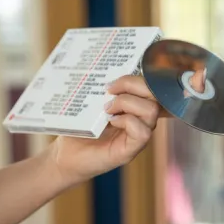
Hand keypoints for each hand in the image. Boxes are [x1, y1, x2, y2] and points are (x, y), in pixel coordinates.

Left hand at [49, 75, 170, 186]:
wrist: (67, 153)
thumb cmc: (79, 127)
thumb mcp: (92, 102)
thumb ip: (105, 88)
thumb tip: (107, 70)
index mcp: (135, 105)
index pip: (152, 86)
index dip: (140, 76)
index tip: (116, 77)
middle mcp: (141, 120)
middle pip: (155, 95)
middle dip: (133, 84)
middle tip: (109, 90)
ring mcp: (138, 136)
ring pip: (151, 110)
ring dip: (127, 103)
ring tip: (107, 108)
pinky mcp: (130, 151)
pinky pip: (142, 132)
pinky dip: (127, 122)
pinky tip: (111, 122)